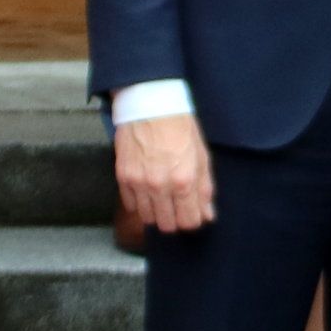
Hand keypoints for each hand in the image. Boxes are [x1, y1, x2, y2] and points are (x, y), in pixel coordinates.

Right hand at [115, 112, 215, 236]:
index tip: (192, 212)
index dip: (193, 219)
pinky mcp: (123, 177)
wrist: (150, 105)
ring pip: (148, 218)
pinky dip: (140, 203)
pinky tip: (146, 190)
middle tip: (177, 206)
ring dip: (156, 212)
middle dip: (175, 219)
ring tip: (161, 197)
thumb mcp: (201, 156)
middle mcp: (160, 186)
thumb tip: (207, 214)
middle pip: (167, 225)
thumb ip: (204, 189)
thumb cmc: (180, 128)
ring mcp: (139, 183)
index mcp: (184, 180)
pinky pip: (131, 205)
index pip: (189, 221)